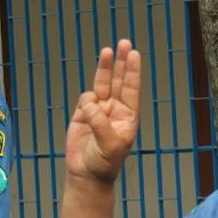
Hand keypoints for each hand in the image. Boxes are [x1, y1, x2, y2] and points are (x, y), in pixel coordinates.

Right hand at [65, 40, 141, 183]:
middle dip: (121, 62)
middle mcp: (115, 110)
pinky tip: (87, 111)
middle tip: (124, 43)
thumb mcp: (109, 145)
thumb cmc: (105, 163)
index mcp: (128, 116)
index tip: (134, 54)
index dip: (132, 71)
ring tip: (108, 51)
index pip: (131, 89)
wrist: (86, 174)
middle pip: (119, 80)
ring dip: (105, 68)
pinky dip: (86, 100)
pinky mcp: (83, 114)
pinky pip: (85, 99)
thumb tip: (91, 104)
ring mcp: (99, 110)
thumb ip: (100, 124)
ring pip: (103, 84)